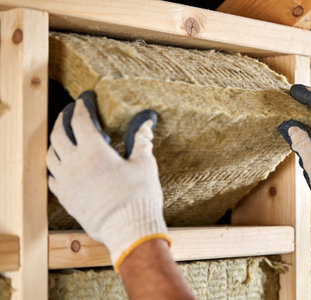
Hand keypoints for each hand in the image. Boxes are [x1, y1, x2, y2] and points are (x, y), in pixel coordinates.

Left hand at [46, 91, 169, 271]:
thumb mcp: (144, 164)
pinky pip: (52, 177)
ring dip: (55, 142)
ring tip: (63, 137)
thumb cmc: (138, 196)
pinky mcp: (66, 198)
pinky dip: (55, 166)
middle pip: (59, 133)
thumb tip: (147, 123)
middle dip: (63, 118)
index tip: (85, 100)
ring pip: (51, 155)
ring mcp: (67, 181)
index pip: (81, 120)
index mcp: (94, 151)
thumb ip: (142, 141)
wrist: (127, 229)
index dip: (82, 106)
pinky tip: (62, 166)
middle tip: (69, 112)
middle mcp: (75, 163)